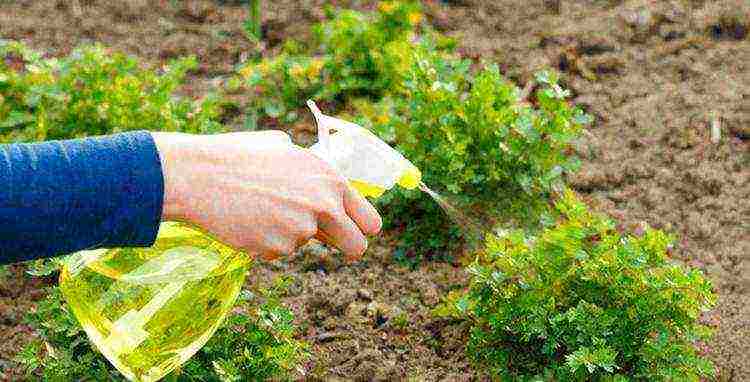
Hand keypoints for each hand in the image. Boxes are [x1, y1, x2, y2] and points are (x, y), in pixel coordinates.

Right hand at [151, 131, 381, 260]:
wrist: (200, 175)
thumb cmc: (239, 156)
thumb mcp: (285, 149)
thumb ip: (312, 171)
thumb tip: (324, 186)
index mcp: (331, 180)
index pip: (370, 220)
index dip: (363, 229)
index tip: (353, 232)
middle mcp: (323, 206)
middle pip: (356, 246)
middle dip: (346, 247)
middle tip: (327, 241)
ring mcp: (301, 231)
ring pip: (305, 244)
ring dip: (289, 233)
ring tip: (259, 208)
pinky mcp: (277, 249)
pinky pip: (278, 251)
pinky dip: (265, 241)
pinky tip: (247, 219)